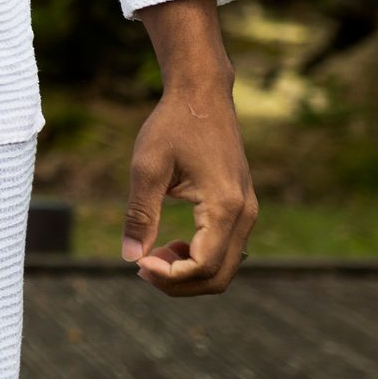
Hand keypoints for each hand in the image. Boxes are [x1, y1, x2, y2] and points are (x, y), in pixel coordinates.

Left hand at [124, 7, 257, 295]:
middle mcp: (245, 214)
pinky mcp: (241, 207)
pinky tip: (169, 244)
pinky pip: (226, 250)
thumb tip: (130, 258)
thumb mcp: (147, 168)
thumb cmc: (173, 125)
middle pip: (219, 277)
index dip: (169, 276)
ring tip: (152, 256)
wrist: (202, 95)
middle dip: (178, 283)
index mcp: (225, 206)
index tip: (136, 264)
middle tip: (141, 267)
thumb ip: (140, 214)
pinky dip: (198, 259)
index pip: (203, 266)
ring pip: (225, 267)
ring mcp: (247, 212)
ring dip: (188, 273)